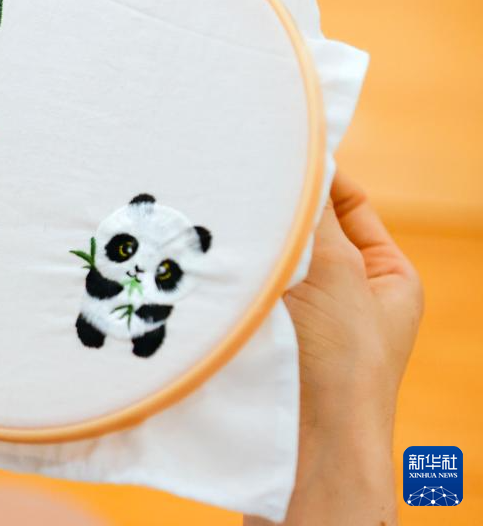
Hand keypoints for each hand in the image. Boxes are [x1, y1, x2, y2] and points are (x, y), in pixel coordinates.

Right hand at [247, 173, 422, 524]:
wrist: (308, 447)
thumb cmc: (343, 362)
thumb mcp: (339, 271)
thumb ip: (317, 214)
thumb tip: (301, 157)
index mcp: (388, 277)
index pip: (351, 203)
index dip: (320, 175)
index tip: (279, 151)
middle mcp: (347, 295)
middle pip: (307, 230)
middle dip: (277, 210)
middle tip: (239, 181)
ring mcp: (304, 318)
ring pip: (272, 260)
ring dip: (252, 244)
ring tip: (221, 219)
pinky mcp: (266, 336)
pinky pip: (246, 289)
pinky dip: (232, 273)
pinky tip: (211, 259)